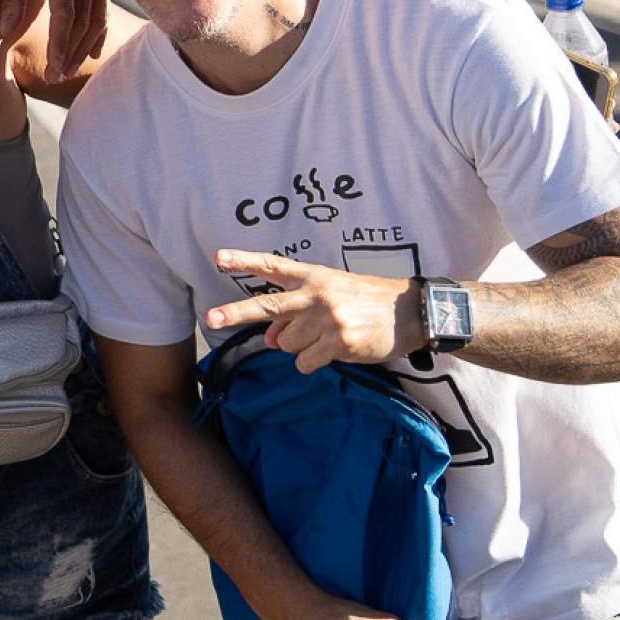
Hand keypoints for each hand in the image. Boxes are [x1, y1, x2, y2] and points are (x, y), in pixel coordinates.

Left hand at [0, 0, 109, 74]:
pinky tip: (91, 52)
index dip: (61, 44)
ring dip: (84, 46)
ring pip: (96, 16)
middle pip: (83, 20)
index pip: (65, 14)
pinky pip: (103, 6)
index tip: (54, 67)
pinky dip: (98, 31)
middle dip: (71, 51)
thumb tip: (4, 31)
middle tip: (56, 76)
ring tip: (68, 69)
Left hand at [204, 251, 422, 371]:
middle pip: (267, 305)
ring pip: (286, 344)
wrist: (409, 313)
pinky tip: (334, 350)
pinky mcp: (339, 342)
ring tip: (326, 336)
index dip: (245, 261)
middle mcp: (316, 295)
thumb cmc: (365, 302)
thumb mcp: (330, 296)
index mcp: (313, 277)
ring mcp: (327, 319)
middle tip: (211, 318)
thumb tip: (267, 338)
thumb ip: (296, 312)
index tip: (218, 257)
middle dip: (235, 313)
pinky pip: (304, 362)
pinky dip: (312, 362)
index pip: (273, 265)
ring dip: (299, 346)